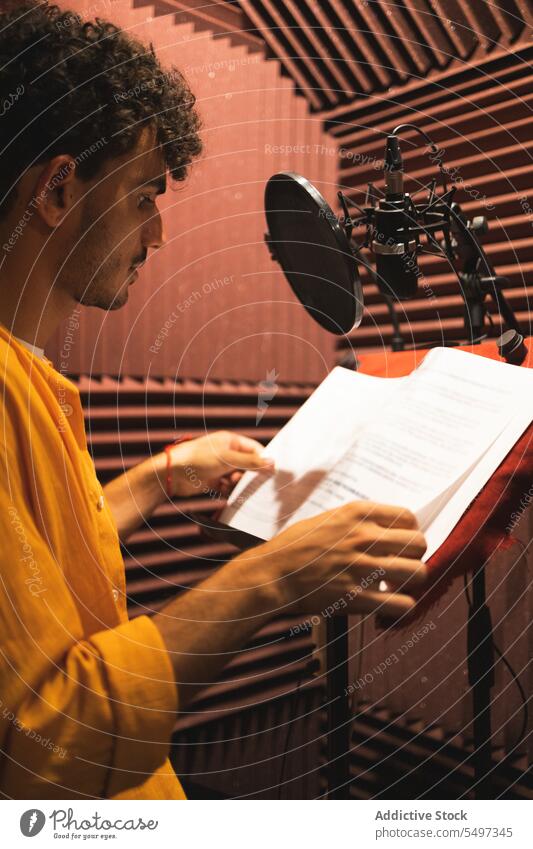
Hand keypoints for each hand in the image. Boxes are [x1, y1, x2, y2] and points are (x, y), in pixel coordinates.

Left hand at [166, 430, 274, 498]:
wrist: (173, 472)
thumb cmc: (199, 458)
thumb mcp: (228, 459)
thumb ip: (251, 462)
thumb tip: (272, 462)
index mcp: (231, 441)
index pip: (254, 449)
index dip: (263, 460)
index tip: (271, 472)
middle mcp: (226, 453)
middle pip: (247, 465)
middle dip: (249, 474)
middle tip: (253, 482)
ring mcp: (219, 467)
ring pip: (238, 477)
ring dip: (237, 483)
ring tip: (230, 483)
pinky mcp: (212, 480)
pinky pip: (227, 487)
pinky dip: (227, 490)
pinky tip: (223, 490)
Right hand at [250, 501, 426, 619]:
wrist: (273, 574)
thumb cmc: (295, 545)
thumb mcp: (327, 518)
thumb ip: (357, 520)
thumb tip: (384, 527)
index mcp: (357, 514)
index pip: (408, 517)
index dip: (411, 530)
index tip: (405, 540)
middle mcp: (364, 538)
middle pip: (419, 543)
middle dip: (416, 554)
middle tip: (405, 562)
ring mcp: (363, 568)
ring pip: (418, 573)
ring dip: (413, 580)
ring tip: (399, 583)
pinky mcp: (358, 597)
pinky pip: (401, 604)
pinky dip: (404, 606)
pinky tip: (393, 603)